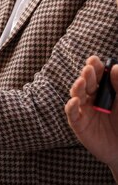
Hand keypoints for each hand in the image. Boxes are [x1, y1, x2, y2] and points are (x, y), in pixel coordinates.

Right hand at [65, 56, 117, 174]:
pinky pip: (72, 113)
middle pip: (87, 83)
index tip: (94, 60)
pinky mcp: (79, 124)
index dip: (95, 67)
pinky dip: (71, 106)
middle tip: (89, 68)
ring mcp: (84, 110)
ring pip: (76, 95)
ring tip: (82, 81)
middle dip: (87, 75)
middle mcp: (92, 98)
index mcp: (105, 91)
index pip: (98, 76)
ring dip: (78, 87)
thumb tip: (115, 68)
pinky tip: (75, 101)